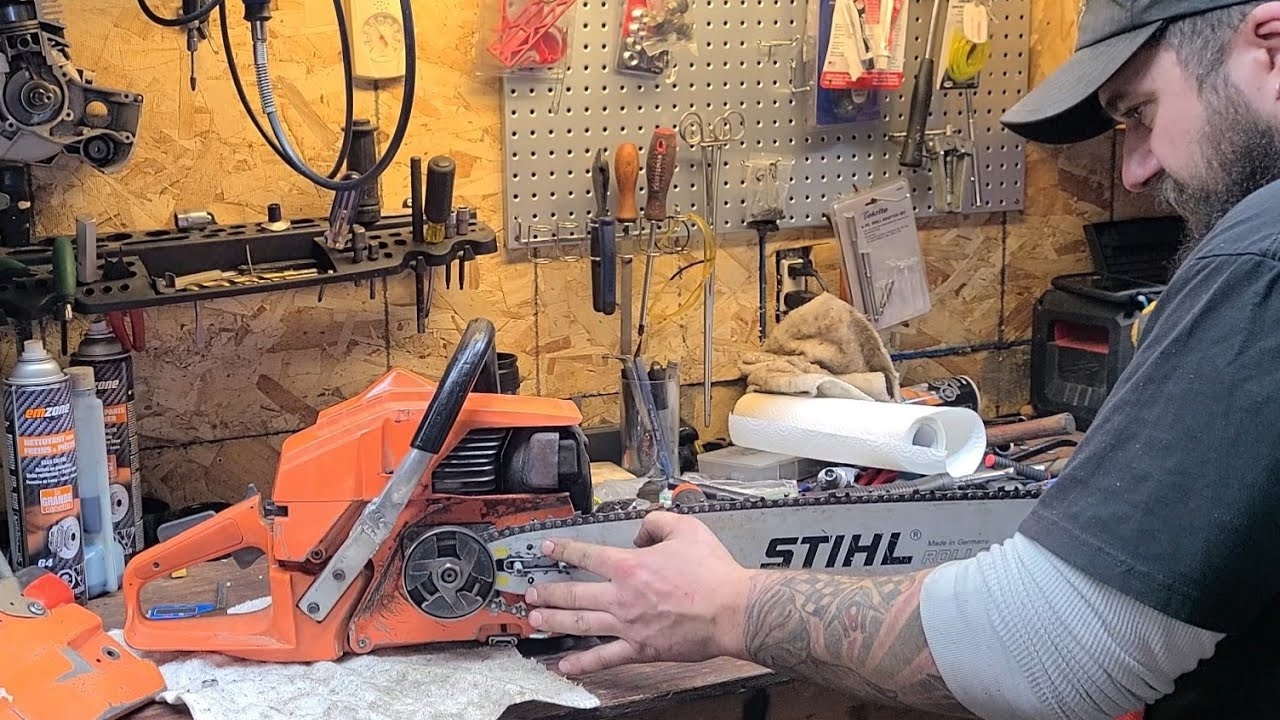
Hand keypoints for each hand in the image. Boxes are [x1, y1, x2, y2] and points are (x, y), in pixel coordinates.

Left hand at [524, 510, 752, 675]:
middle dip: (548, 593)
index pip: (586, 554)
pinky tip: (565, 665)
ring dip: (555, 622)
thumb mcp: (686, 529)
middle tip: (530, 594)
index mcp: (630, 565)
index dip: (563, 550)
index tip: (548, 549)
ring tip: (536, 622)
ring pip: (581, 625)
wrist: (732, 610)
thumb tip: (642, 530)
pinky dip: (583, 663)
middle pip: (573, 594)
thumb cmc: (713, 573)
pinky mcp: (640, 649)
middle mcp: (622, 596)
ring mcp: (628, 625)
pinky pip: (605, 658)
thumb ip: (658, 522)